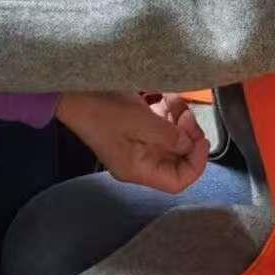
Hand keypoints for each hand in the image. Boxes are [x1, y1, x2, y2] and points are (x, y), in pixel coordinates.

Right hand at [56, 91, 209, 193]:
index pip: (177, 182)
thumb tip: (189, 143)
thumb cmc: (103, 110)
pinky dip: (166, 114)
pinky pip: (159, 127)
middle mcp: (139, 161)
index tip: (200, 139)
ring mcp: (137, 144)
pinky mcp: (134, 128)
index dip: (196, 164)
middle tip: (186, 115)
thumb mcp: (140, 121)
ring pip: (170, 140)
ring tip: (174, 101)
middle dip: (188, 136)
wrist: (73, 93)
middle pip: (177, 159)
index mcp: (138, 170)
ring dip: (178, 121)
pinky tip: (164, 98)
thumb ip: (170, 136)